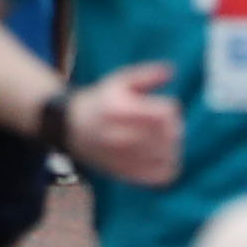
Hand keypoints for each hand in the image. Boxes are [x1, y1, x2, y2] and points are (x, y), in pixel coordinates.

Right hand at [58, 60, 185, 185]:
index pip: (165, 114)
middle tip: (165, 124)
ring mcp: (124, 159)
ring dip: (173, 146)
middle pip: (169, 135)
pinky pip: (163, 175)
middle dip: (174, 127)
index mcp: (120, 110)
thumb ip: (146, 74)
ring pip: (169, 156)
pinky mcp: (128, 174)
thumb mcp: (119, 80)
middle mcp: (121, 137)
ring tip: (164, 139)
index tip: (164, 108)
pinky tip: (162, 156)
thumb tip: (172, 71)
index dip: (170, 109)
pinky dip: (170, 165)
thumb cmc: (101, 101)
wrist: (73, 128)